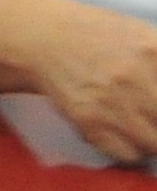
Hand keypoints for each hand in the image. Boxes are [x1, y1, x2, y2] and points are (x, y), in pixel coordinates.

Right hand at [26, 0, 156, 163]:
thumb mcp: (145, 35)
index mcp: (154, 51)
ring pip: (155, 144)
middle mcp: (136, 78)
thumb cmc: (100, 35)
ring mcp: (112, 103)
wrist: (44, 38)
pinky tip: (127, 133)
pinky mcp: (90, 122)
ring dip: (153, 139)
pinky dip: (134, 151)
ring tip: (144, 125)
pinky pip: (129, 155)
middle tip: (152, 116)